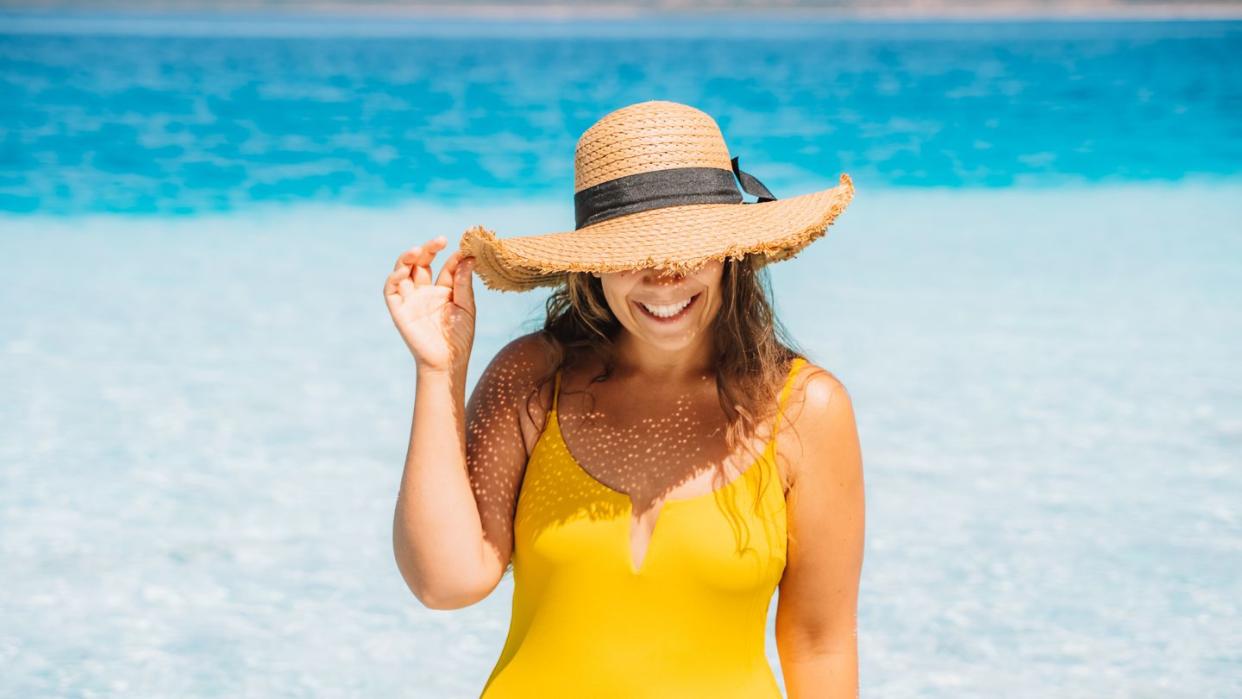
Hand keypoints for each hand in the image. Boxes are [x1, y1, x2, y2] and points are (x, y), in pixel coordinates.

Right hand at [383, 235, 475, 373]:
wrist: (447, 363)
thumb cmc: (459, 339)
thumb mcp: (466, 308)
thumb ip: (464, 283)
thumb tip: (468, 258)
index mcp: (444, 290)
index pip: (447, 267)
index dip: (454, 257)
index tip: (465, 249)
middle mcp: (425, 291)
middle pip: (422, 263)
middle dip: (429, 249)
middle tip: (440, 240)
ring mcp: (411, 299)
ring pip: (403, 270)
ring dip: (408, 257)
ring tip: (419, 250)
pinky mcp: (398, 309)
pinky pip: (391, 289)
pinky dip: (394, 277)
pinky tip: (405, 270)